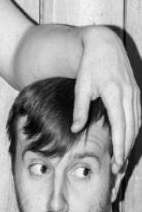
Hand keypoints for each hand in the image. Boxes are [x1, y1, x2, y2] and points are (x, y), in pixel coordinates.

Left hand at [72, 25, 140, 172]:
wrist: (104, 43)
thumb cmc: (89, 64)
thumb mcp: (81, 85)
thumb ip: (80, 108)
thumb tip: (76, 130)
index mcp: (114, 93)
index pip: (120, 126)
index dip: (120, 147)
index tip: (117, 163)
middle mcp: (128, 94)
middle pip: (131, 129)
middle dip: (126, 149)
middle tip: (118, 168)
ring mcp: (134, 92)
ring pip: (137, 123)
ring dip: (131, 141)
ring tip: (123, 157)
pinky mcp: (136, 91)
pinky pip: (138, 115)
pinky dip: (134, 129)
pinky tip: (128, 138)